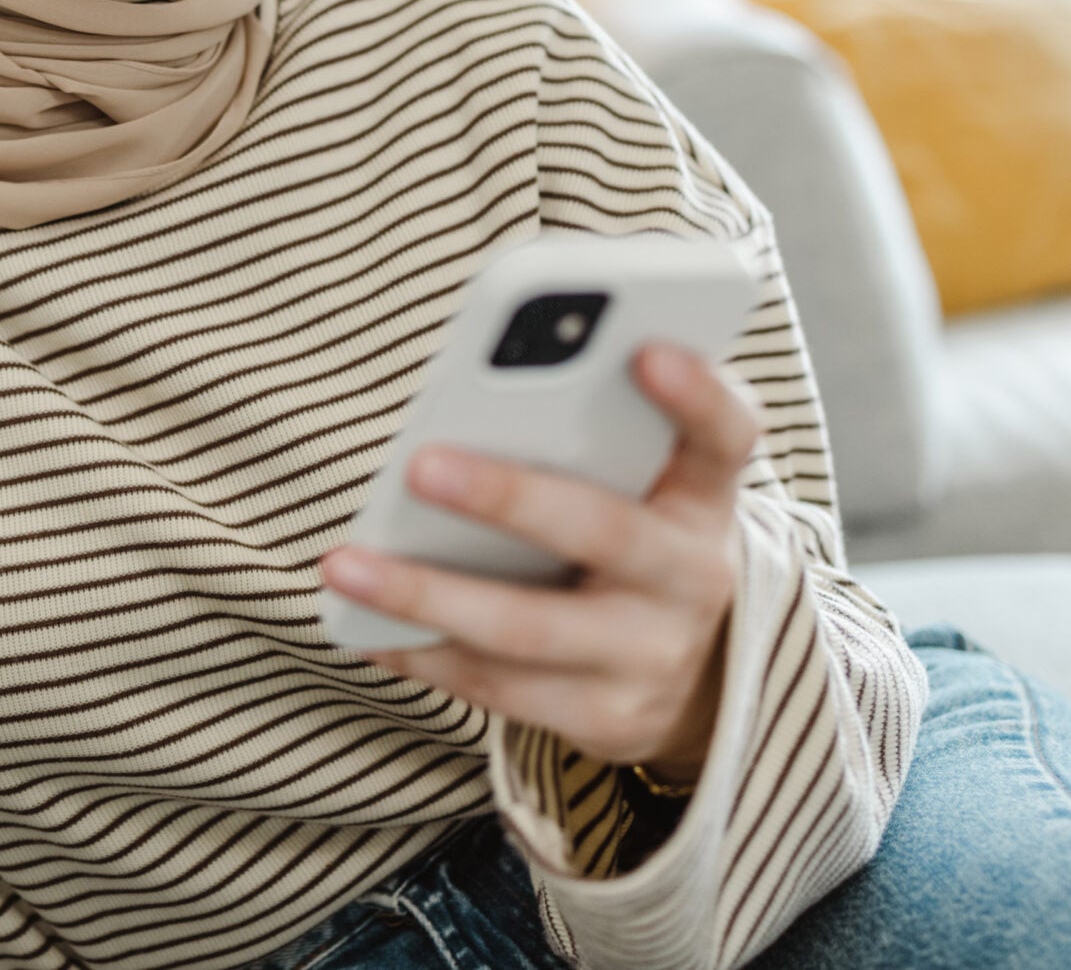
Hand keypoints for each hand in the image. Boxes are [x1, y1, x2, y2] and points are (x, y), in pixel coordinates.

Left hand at [318, 342, 763, 783]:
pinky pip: (497, 688)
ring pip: (528, 628)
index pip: (727, 436)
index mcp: (706, 496)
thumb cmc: (639, 534)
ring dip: (425, 594)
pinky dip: (421, 652)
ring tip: (343, 562)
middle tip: (421, 465)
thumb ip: (599, 428)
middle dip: (509, 497)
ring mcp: (652, 657)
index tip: (647, 349)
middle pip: (605, 533)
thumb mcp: (649, 482)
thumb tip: (487, 381)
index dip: (697, 395)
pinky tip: (362, 622)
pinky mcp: (606, 719)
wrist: (698, 676)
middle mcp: (694, 578)